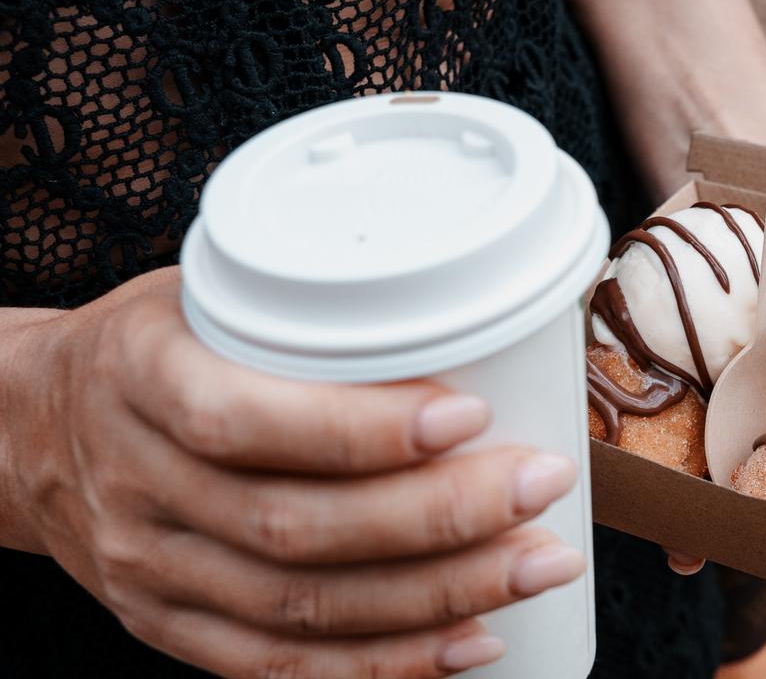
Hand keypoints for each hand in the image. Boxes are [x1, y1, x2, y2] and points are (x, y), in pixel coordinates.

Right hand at [2, 268, 584, 678]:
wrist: (30, 431)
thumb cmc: (150, 348)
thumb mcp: (201, 298)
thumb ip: (306, 319)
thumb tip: (475, 316)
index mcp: (140, 379)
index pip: (247, 421)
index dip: (363, 430)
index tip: (469, 414)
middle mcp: (136, 484)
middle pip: (294, 528)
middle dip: (440, 518)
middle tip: (539, 486)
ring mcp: (150, 569)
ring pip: (301, 607)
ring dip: (438, 596)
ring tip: (537, 564)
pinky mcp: (169, 625)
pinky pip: (278, 667)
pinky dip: (382, 665)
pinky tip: (466, 642)